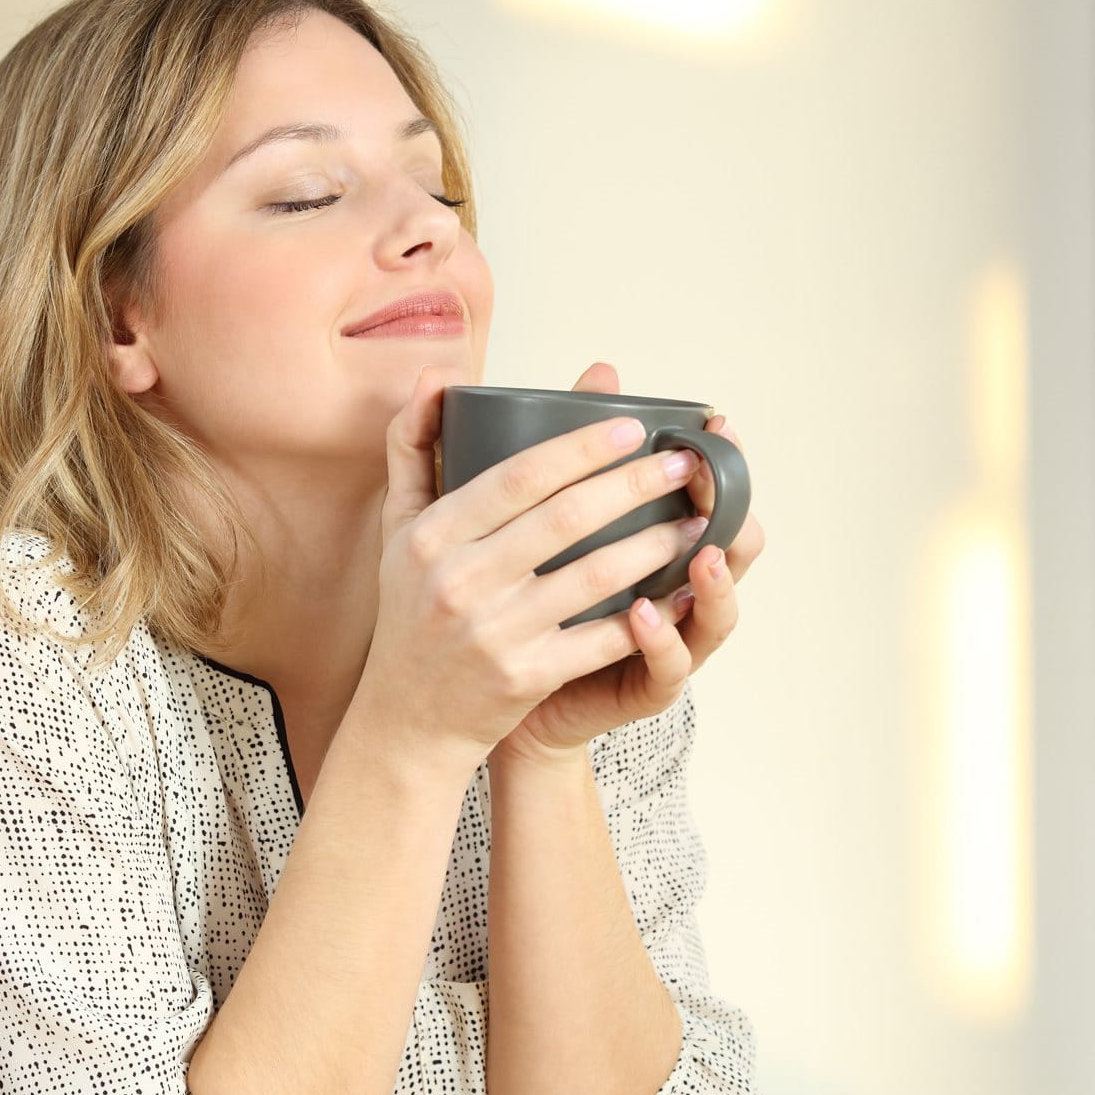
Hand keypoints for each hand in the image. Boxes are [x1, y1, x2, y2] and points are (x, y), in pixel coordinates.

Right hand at [352, 364, 731, 768]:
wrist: (406, 717)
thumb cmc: (411, 610)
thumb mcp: (397, 528)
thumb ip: (412, 446)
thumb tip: (436, 376)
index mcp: (432, 535)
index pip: (519, 475)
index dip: (582, 447)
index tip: (634, 426)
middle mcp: (460, 580)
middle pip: (566, 518)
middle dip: (636, 485)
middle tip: (686, 463)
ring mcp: (494, 632)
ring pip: (594, 576)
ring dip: (656, 545)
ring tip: (697, 521)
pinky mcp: (525, 677)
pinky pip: (601, 639)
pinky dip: (651, 616)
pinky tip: (686, 591)